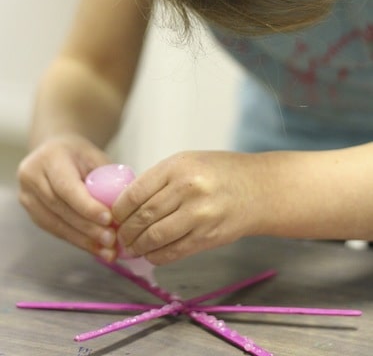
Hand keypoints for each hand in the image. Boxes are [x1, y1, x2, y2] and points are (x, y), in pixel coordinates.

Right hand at [17, 134, 116, 260]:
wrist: (55, 151)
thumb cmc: (80, 154)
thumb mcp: (95, 157)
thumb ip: (107, 178)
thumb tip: (126, 206)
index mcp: (50, 157)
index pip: (66, 186)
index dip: (87, 206)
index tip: (108, 219)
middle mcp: (32, 176)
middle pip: (60, 208)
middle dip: (88, 227)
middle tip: (111, 240)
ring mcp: (27, 195)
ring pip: (55, 224)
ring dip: (83, 240)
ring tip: (107, 250)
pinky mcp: (30, 212)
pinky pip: (54, 230)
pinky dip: (77, 240)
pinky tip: (95, 248)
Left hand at [112, 150, 261, 264]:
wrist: (258, 189)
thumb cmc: (220, 172)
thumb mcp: (187, 162)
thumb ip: (158, 180)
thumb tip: (125, 204)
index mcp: (178, 167)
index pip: (134, 193)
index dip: (118, 210)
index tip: (113, 217)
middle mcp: (188, 189)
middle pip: (142, 217)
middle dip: (125, 231)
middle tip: (119, 237)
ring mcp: (199, 215)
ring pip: (154, 238)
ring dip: (138, 247)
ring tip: (132, 247)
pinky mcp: (208, 237)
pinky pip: (173, 252)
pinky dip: (156, 256)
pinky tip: (151, 253)